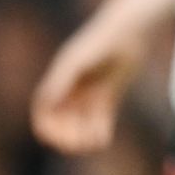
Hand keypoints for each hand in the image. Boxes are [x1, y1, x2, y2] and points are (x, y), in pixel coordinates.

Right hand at [31, 30, 140, 153]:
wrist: (129, 30)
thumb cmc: (99, 42)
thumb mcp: (76, 61)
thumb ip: (60, 80)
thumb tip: (45, 104)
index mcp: (59, 82)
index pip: (45, 113)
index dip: (48, 128)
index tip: (56, 138)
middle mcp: (72, 89)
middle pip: (62, 122)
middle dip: (68, 136)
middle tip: (79, 143)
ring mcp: (90, 93)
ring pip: (81, 124)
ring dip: (84, 137)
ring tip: (94, 142)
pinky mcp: (108, 95)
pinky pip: (101, 120)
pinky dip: (100, 131)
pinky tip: (104, 138)